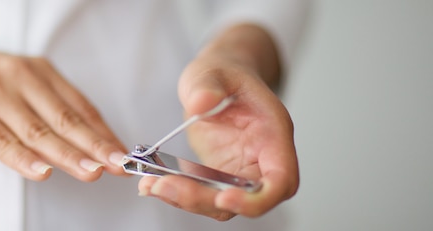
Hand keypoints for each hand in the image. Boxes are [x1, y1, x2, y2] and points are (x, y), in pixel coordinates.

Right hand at [0, 36, 126, 181]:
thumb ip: (46, 104)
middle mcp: (22, 79)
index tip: (123, 154)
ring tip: (92, 172)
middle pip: (66, 119)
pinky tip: (42, 172)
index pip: (81, 107)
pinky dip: (22, 158)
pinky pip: (0, 140)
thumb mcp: (15, 79)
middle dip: (97, 145)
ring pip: (38, 131)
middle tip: (120, 165)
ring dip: (68, 154)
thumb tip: (81, 139)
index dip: (104, 133)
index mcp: (38, 70)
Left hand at [137, 54, 298, 220]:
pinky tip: (151, 183)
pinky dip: (178, 193)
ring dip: (187, 200)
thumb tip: (200, 102)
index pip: (281, 181)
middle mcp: (263, 158)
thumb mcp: (212, 71)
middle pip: (248, 200)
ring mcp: (241, 169)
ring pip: (222, 204)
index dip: (257, 198)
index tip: (224, 197)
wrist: (216, 79)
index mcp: (273, 133)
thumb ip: (208, 85)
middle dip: (207, 200)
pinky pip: (203, 194)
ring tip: (151, 185)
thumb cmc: (223, 74)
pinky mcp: (219, 175)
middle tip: (166, 186)